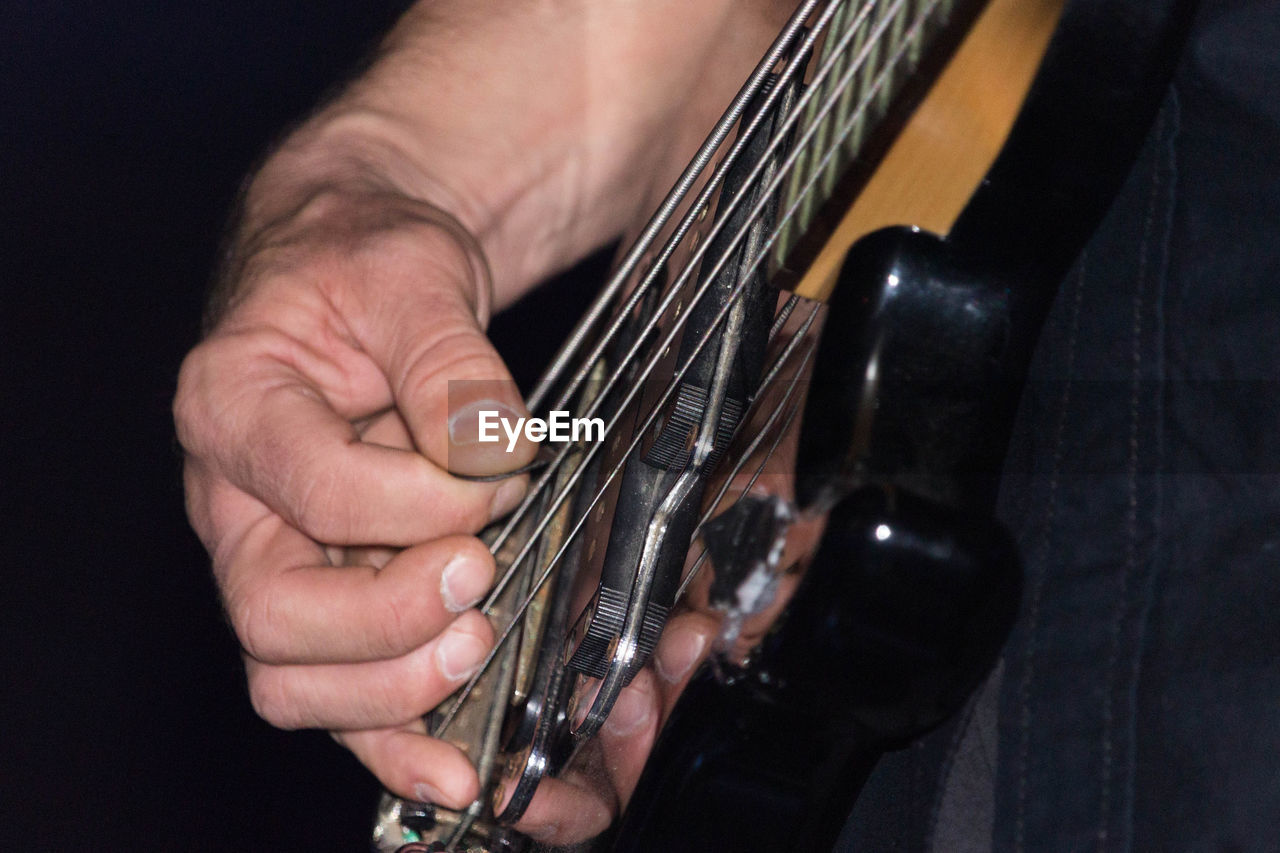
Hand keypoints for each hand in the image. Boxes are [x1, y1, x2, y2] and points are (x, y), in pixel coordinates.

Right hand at [176, 187, 538, 808]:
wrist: (359, 272)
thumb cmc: (363, 264)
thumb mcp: (409, 274)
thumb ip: (449, 363)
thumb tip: (489, 453)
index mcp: (232, 406)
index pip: (309, 486)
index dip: (414, 500)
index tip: (496, 478)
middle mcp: (236, 499)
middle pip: (274, 612)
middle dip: (389, 614)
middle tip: (480, 574)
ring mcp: (276, 556)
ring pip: (294, 676)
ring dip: (393, 686)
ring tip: (477, 643)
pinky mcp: (326, 592)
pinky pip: (339, 690)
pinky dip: (393, 736)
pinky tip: (454, 763)